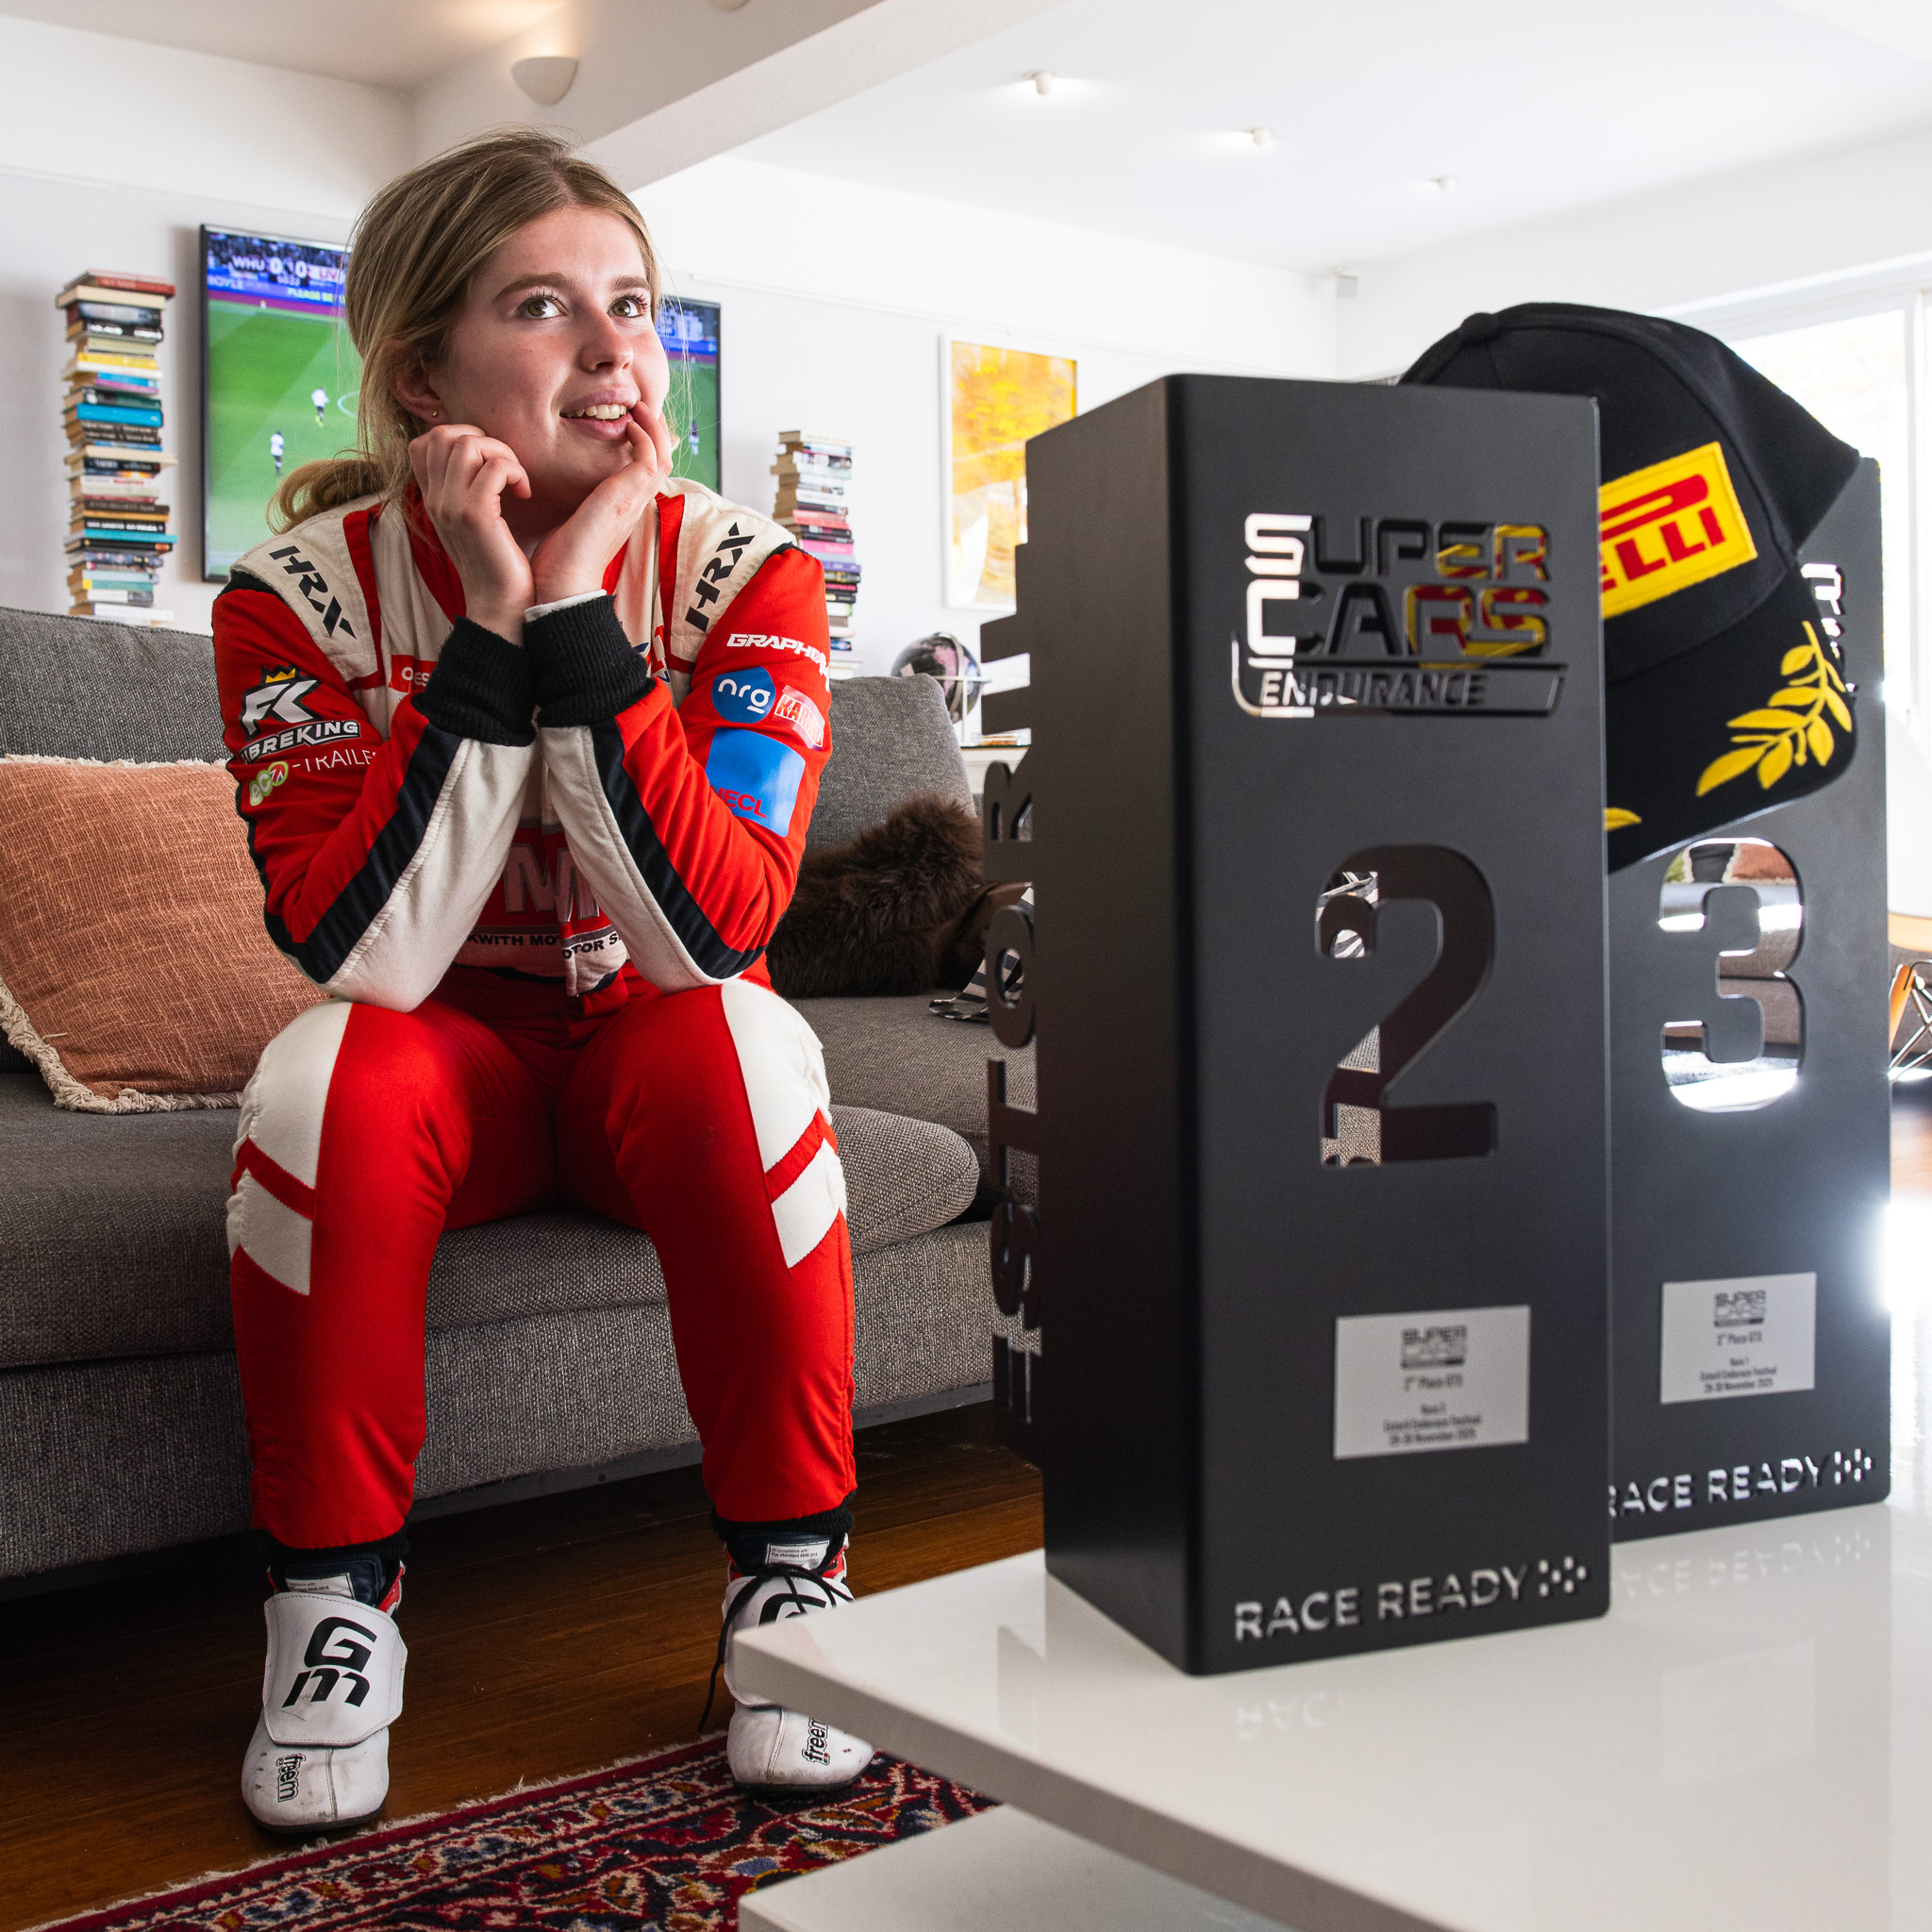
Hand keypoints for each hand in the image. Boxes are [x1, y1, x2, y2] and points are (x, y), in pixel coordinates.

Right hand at [409, 425, 533, 641]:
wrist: (501, 607)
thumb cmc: (498, 566)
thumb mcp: (474, 524)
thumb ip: (468, 491)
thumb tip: (484, 459)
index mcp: (433, 499)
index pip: (424, 443)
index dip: (459, 437)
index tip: (488, 462)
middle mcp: (436, 499)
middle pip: (443, 434)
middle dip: (483, 439)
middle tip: (506, 468)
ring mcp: (452, 506)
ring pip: (468, 444)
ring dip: (502, 454)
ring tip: (517, 480)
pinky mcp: (476, 516)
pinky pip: (495, 468)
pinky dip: (516, 472)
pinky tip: (525, 494)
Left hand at [529, 403, 677, 606]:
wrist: (562, 583)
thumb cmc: (559, 560)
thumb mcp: (570, 522)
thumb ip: (576, 504)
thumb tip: (560, 493)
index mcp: (623, 511)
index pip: (646, 473)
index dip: (644, 446)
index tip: (630, 424)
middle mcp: (634, 505)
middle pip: (662, 461)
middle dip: (655, 431)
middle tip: (641, 408)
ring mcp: (634, 502)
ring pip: (663, 456)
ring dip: (654, 428)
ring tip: (639, 407)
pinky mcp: (627, 496)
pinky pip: (650, 458)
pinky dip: (646, 436)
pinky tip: (630, 424)